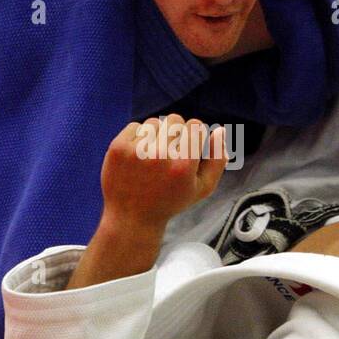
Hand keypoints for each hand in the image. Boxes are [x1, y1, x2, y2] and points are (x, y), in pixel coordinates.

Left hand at [100, 115, 227, 231]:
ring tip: (153, 156)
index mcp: (183, 165)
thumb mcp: (202, 188)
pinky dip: (138, 137)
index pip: (195, 125)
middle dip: (176, 133)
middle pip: (175, 120)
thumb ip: (217, 160)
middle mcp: (160, 156)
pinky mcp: (118, 148)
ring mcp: (136, 151)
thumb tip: (220, 131)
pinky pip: (135, 126)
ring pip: (154, 122)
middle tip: (170, 152)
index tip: (188, 147)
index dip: (194, 134)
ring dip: (157, 135)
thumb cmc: (170, 202)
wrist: (132, 218)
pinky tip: (139, 156)